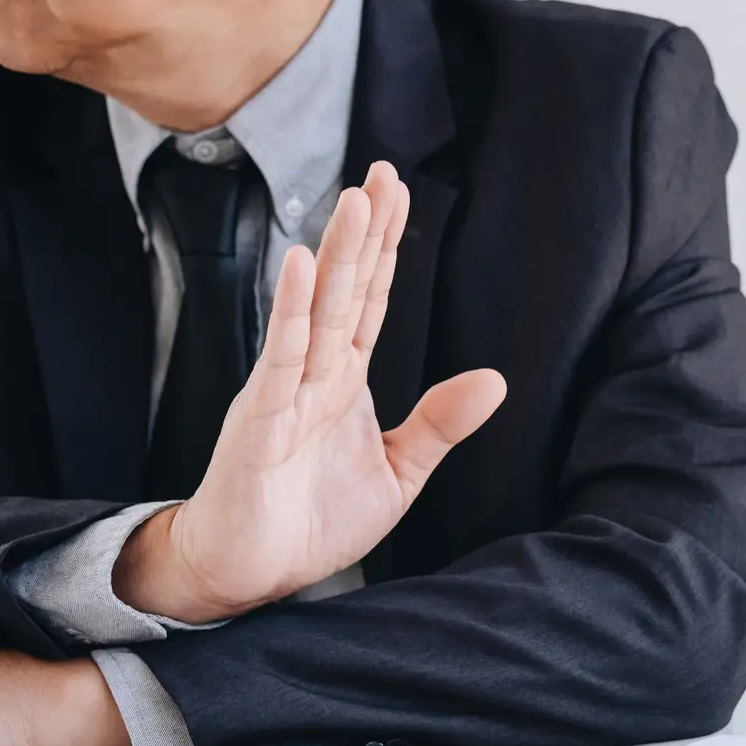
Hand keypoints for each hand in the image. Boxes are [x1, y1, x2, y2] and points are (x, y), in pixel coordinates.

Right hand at [114, 161, 507, 622]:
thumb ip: (438, 425)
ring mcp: (284, 392)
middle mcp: (315, 375)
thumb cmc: (311, 522)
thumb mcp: (395, 472)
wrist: (251, 574)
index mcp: (345, 382)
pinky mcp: (259, 421)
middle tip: (384, 171)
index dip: (386, 249)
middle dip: (366, 232)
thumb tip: (494, 380)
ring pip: (317, 311)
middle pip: (347, 290)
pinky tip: (302, 265)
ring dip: (337, 256)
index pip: (370, 301)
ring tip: (355, 201)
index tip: (400, 193)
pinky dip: (293, 312)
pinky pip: (279, 358)